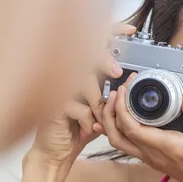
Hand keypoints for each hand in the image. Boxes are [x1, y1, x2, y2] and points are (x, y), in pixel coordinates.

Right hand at [23, 23, 136, 175]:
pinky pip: (78, 106)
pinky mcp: (52, 104)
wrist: (57, 151)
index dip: (112, 31)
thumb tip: (131, 80)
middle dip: (104, 60)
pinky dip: (88, 120)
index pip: (95, 44)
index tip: (130, 30)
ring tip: (99, 119)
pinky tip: (86, 129)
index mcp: (79, 72)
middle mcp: (67, 75)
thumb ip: (111, 93)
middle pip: (87, 54)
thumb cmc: (77, 128)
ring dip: (97, 102)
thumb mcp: (101, 108)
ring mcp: (57, 87)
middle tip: (116, 71)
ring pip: (84, 81)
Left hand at [102, 85, 182, 181]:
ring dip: (113, 121)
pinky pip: (129, 144)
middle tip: (118, 91)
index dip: (122, 107)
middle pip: (117, 135)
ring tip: (119, 100)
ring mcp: (153, 158)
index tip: (125, 88)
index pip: (132, 128)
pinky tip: (126, 116)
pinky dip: (121, 129)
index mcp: (167, 148)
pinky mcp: (156, 158)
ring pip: (120, 141)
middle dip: (111, 112)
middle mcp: (154, 154)